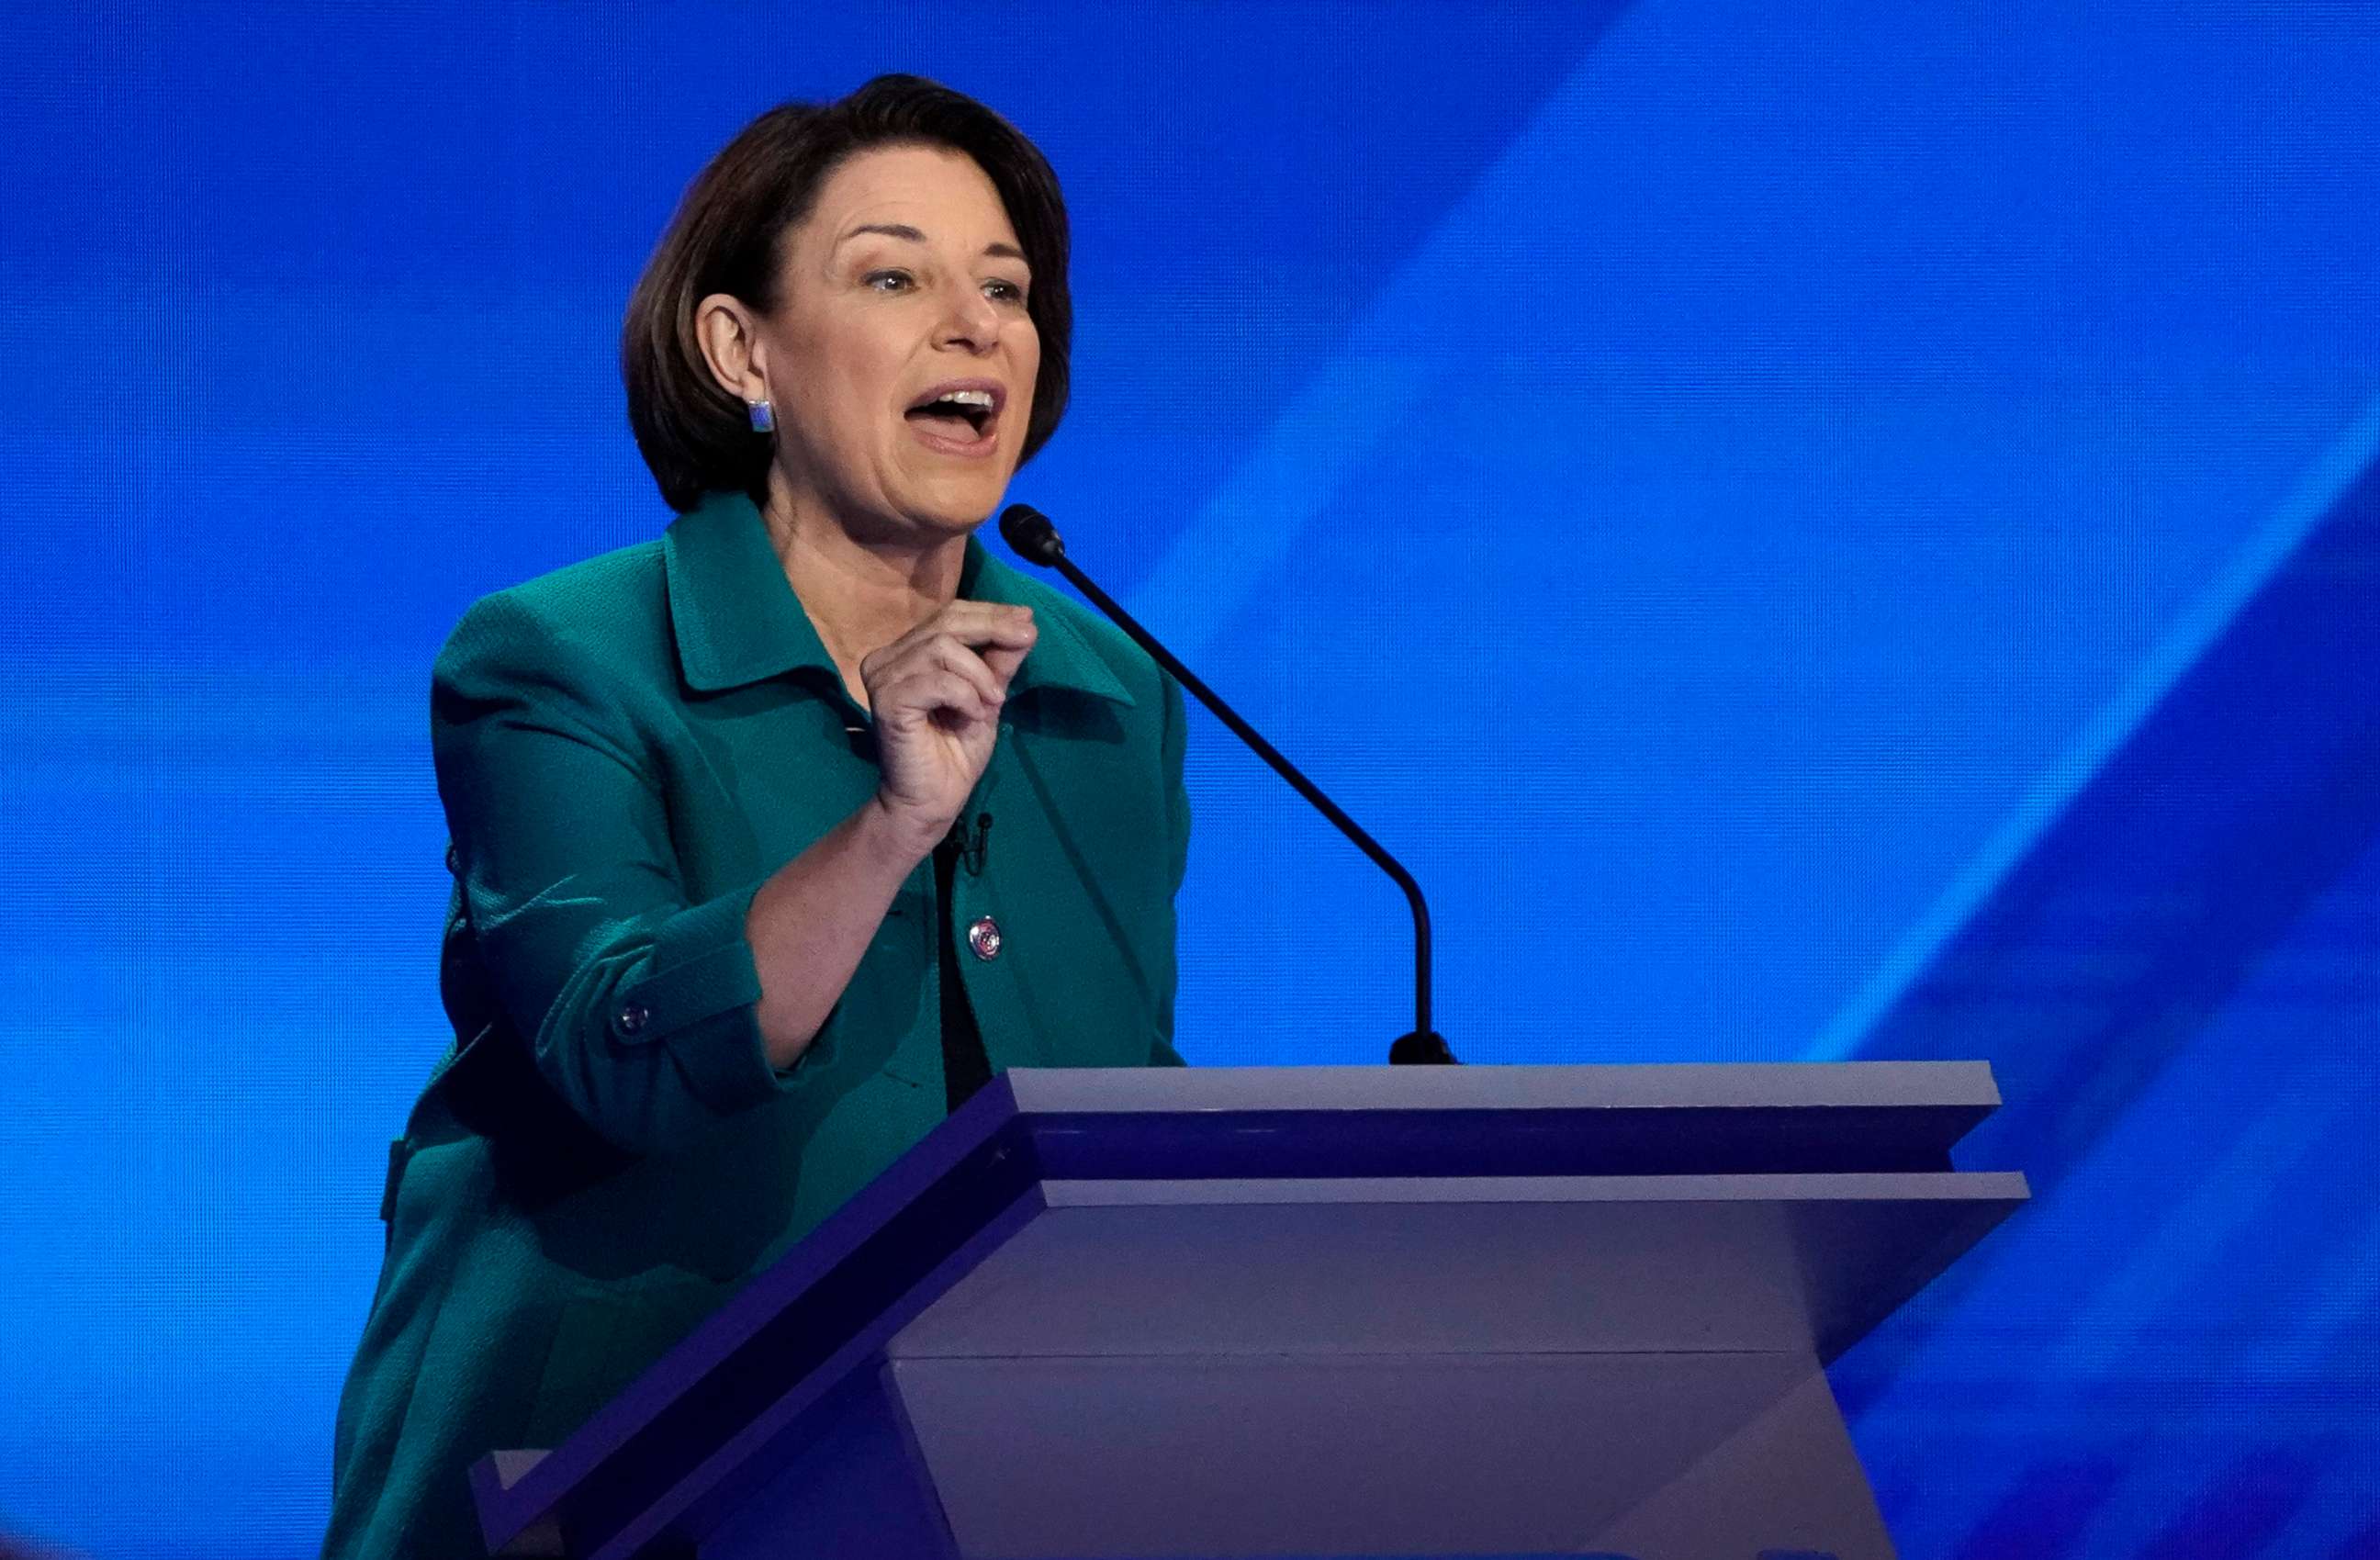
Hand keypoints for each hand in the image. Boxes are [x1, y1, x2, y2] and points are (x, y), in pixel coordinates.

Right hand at [860, 601, 1035, 856]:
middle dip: (992, 627)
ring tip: (992, 703)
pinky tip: (975, 716)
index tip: (1026, 619)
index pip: (948, 615)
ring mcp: (883, 678)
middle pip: (945, 622)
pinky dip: (965, 695)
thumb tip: (1026, 622)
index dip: (989, 613)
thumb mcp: (987, 697)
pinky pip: (937, 681)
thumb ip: (999, 661)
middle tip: (1025, 638)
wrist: (932, 801)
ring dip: (979, 675)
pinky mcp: (887, 701)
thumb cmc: (954, 752)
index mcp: (906, 653)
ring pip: (942, 648)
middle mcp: (887, 659)